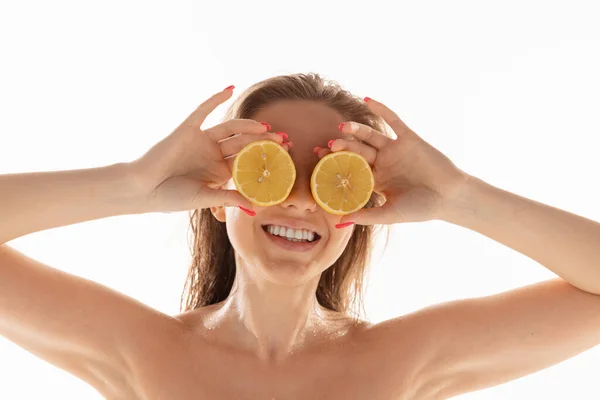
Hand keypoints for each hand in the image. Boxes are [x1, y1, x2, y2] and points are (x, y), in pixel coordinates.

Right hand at [128, 87, 287, 212]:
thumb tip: (255, 209)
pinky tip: (229, 88)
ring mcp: (202, 140)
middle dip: (264, 142)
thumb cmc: (172, 197)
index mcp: (220, 171)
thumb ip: (229, 198)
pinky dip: (215, 98)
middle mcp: (214, 154)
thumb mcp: (205, 198)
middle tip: (284, 140)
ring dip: (248, 126)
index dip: (266, 158)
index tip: (286, 156)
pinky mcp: (188, 129)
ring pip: (231, 128)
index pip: (248, 161)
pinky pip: (203, 109)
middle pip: (244, 144)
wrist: (144, 188)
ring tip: (265, 128)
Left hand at [315, 97, 469, 224]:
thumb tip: (340, 220)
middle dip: (342, 148)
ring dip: (357, 130)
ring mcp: (394, 149)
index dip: (334, 165)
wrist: (449, 196)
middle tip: (327, 146)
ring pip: (371, 135)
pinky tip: (367, 99)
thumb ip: (367, 215)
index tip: (317, 161)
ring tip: (343, 127)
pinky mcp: (408, 138)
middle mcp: (382, 162)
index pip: (350, 169)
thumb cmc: (421, 208)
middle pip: (357, 151)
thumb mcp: (391, 214)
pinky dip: (381, 109)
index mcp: (375, 179)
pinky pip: (393, 120)